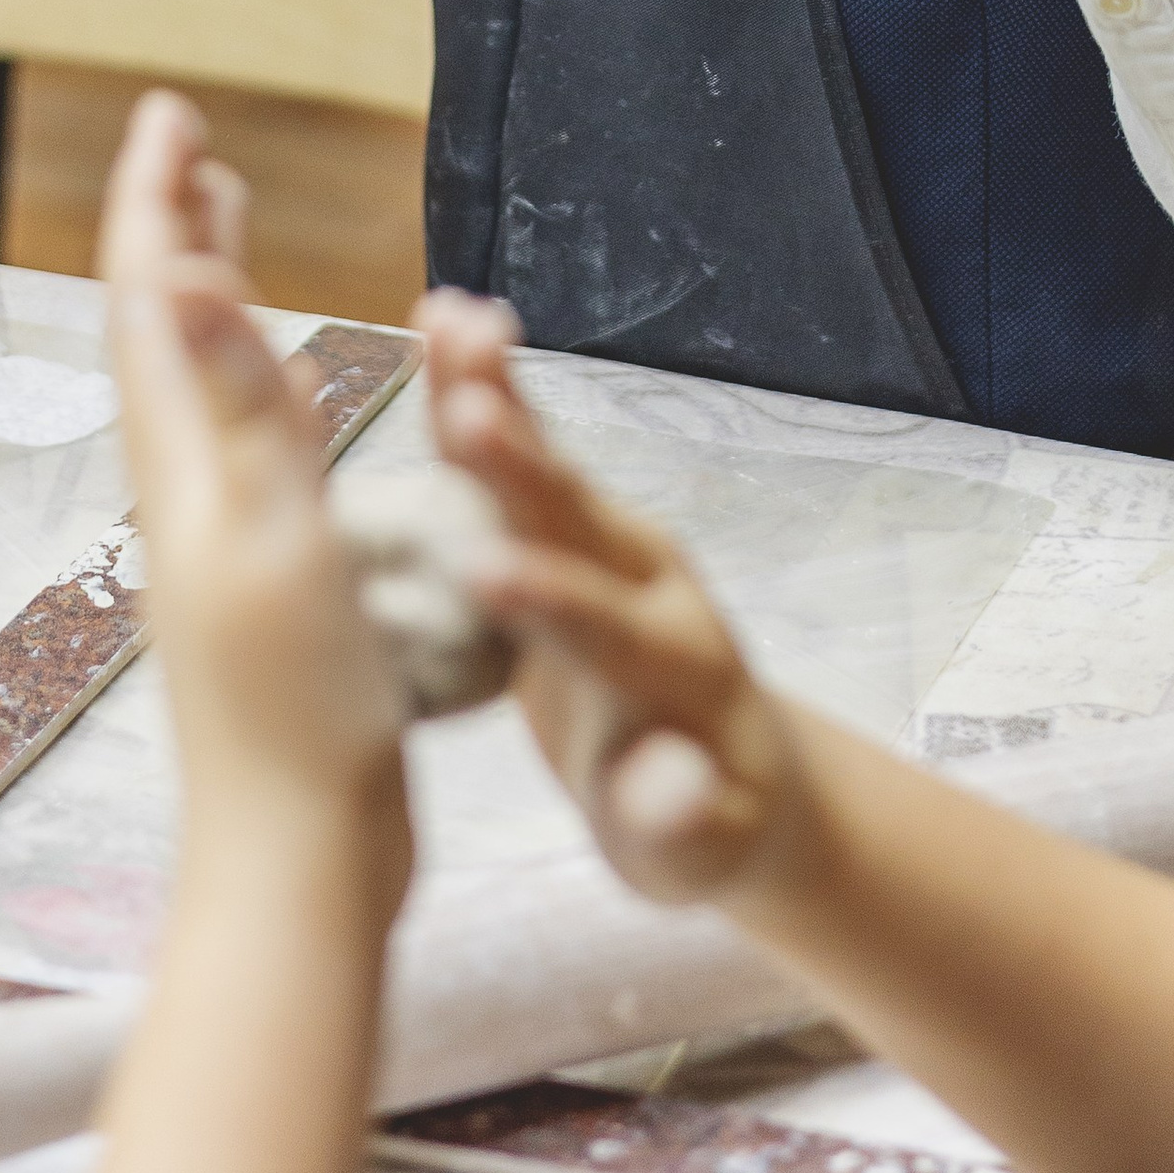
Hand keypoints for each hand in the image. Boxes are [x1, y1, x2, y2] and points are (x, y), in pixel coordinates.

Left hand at [101, 97, 408, 872]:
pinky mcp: (256, 569)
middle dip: (171, 221)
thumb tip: (172, 277)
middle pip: (158, 324)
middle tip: (185, 138)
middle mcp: (183, 486)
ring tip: (219, 221)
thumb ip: (236, 401)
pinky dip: (248, 368)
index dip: (157, 198)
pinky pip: (237, 430)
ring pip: (191, 374)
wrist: (301, 857)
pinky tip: (280, 382)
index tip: (168, 111)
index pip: (148, 298)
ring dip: (201, 285)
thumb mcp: (272, 536)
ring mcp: (215, 530)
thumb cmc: (296, 712)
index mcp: (182, 466)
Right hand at [419, 293, 808, 912]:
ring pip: (547, 462)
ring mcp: (611, 541)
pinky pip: (525, 449)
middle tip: (464, 410)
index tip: (488, 570)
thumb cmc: (704, 827)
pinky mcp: (574, 524)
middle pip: (575, 517)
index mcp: (674, 666)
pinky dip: (485, 387)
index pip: (606, 629)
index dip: (550, 600)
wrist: (731, 768)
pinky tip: (442, 320)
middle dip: (515, 467)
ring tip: (446, 321)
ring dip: (496, 392)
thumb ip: (680, 819)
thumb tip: (671, 797)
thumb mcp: (698, 853)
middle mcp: (646, 579)